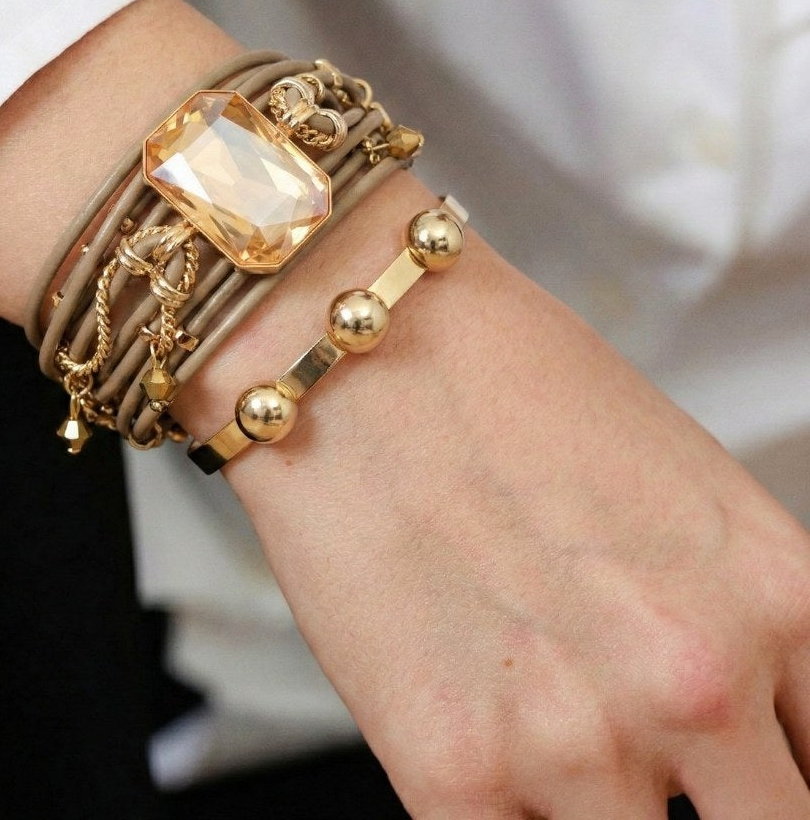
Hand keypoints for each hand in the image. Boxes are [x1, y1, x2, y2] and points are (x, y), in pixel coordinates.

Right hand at [197, 179, 809, 818]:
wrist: (355, 348)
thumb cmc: (501, 384)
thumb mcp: (679, 490)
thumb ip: (736, 624)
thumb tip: (744, 731)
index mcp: (774, 599)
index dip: (790, 778)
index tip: (751, 776)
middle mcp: (692, 683)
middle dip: (717, 806)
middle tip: (654, 768)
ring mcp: (571, 743)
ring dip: (601, 810)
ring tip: (543, 716)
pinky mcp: (451, 776)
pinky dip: (519, 819)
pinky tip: (493, 750)